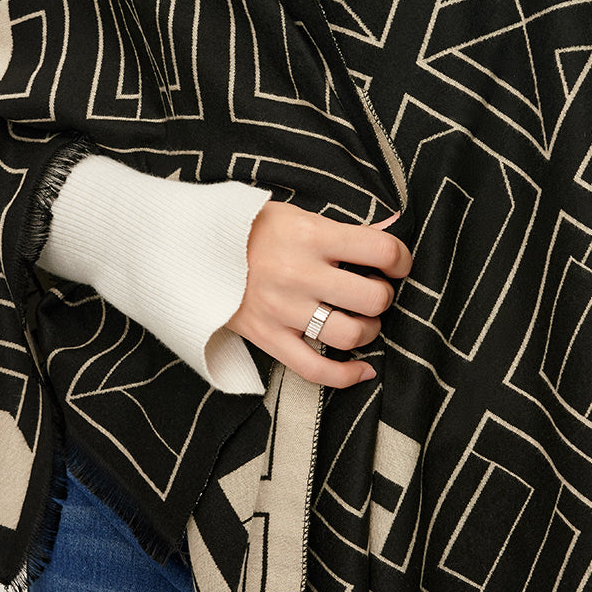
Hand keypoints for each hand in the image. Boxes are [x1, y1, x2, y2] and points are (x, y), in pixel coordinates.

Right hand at [219, 202, 411, 387]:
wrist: (191, 249)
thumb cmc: (252, 230)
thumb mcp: (298, 215)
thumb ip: (346, 228)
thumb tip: (393, 226)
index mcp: (310, 236)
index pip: (380, 251)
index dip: (400, 259)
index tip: (396, 264)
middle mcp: (298, 274)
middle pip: (371, 298)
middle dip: (382, 296)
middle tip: (372, 290)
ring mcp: (282, 309)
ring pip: (349, 334)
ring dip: (367, 330)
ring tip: (360, 319)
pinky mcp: (267, 337)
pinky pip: (314, 369)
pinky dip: (345, 376)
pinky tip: (361, 371)